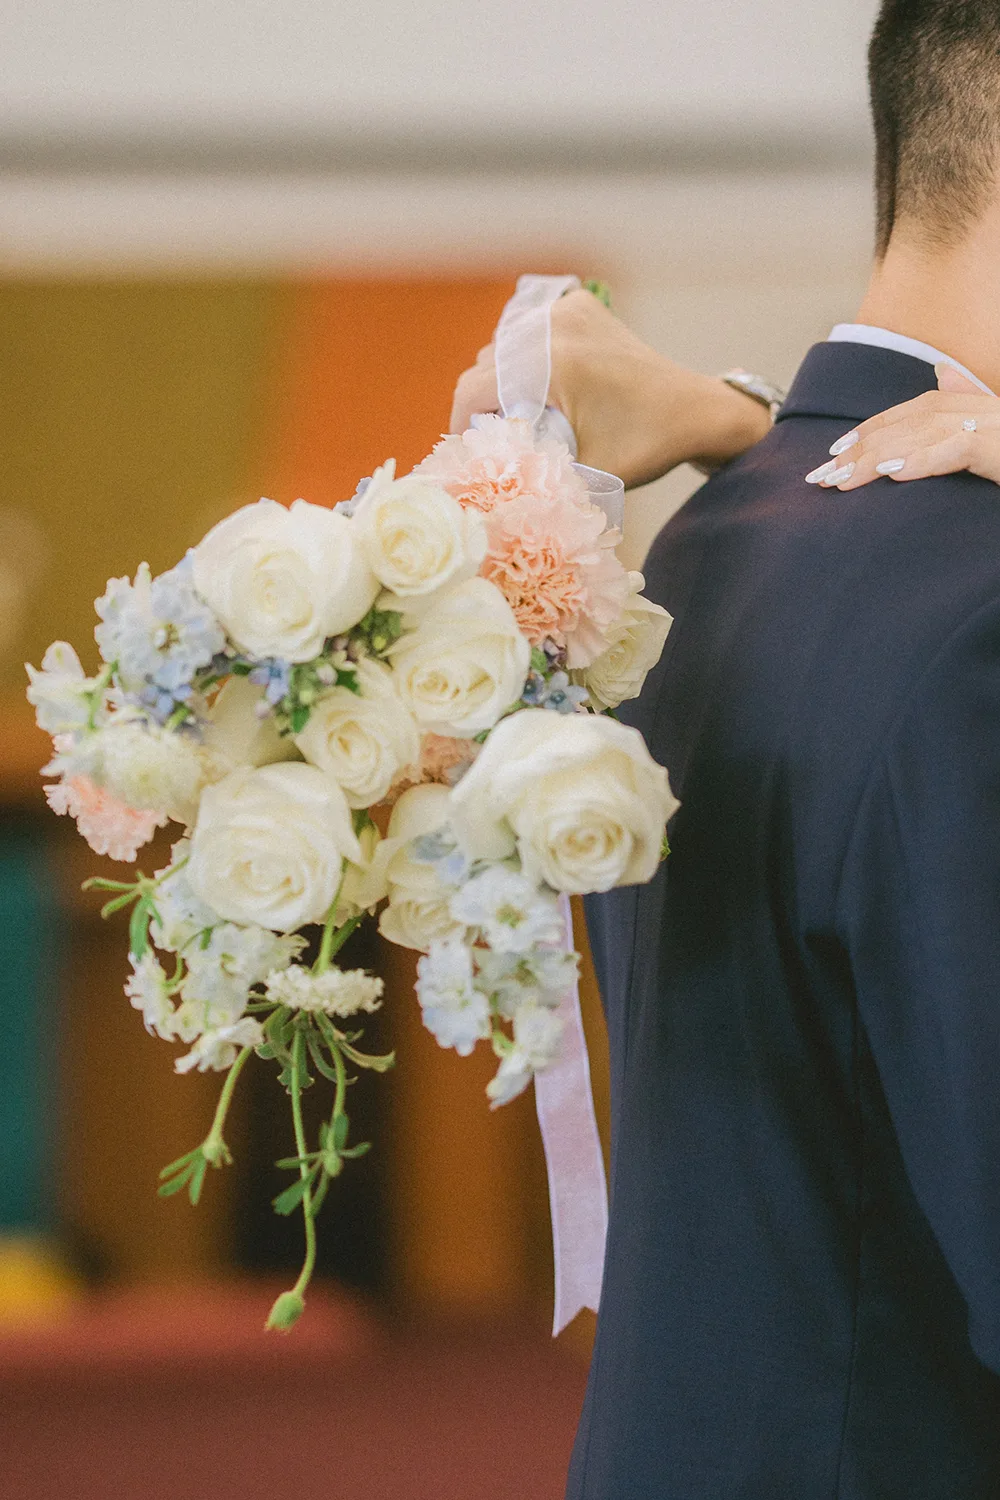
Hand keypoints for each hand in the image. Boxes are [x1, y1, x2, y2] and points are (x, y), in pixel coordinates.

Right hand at [450, 288, 771, 489]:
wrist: (694, 411)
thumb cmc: (645, 446)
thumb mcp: (583, 472)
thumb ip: (529, 473)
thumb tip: (481, 489)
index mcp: (552, 362)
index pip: (474, 389)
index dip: (461, 425)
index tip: (467, 455)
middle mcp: (554, 325)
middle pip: (487, 367)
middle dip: (485, 406)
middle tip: (498, 442)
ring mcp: (567, 311)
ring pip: (505, 349)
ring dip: (505, 383)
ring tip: (522, 418)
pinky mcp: (580, 308)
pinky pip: (531, 334)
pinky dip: (530, 361)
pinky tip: (548, 388)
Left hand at [805, 365, 999, 490]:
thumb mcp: (994, 426)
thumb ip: (966, 398)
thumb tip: (942, 370)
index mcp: (969, 404)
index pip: (907, 413)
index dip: (868, 429)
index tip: (834, 450)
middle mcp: (975, 408)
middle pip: (904, 426)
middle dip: (858, 450)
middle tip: (820, 477)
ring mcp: (990, 425)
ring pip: (921, 438)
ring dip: (877, 459)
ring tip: (843, 479)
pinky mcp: (999, 446)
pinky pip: (956, 451)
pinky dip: (924, 461)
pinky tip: (894, 475)